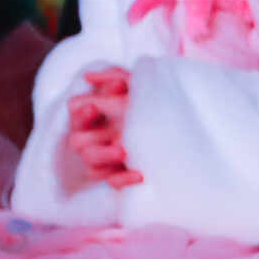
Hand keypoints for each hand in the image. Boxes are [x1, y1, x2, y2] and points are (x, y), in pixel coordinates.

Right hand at [66, 66, 143, 187]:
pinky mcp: (120, 174)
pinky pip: (113, 182)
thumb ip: (115, 75)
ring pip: (91, 164)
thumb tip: (89, 76)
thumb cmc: (152, 99)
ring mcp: (107, 158)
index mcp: (96, 114)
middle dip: (88, 138)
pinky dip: (123, 179)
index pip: (75, 114)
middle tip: (111, 131)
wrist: (183, 125)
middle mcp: (96, 137)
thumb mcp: (138, 84)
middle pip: (77, 142)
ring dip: (105, 157)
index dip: (81, 113)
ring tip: (125, 151)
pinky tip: (140, 174)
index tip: (94, 107)